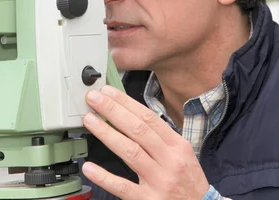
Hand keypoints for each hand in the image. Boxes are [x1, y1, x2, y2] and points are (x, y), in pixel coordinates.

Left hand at [82, 85, 209, 199]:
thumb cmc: (188, 181)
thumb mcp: (182, 154)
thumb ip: (160, 137)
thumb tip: (131, 115)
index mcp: (177, 145)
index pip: (149, 118)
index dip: (126, 103)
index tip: (108, 92)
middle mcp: (169, 160)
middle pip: (138, 130)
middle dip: (113, 111)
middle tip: (94, 99)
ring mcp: (159, 181)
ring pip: (130, 152)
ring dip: (107, 134)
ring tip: (90, 121)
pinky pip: (123, 187)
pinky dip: (105, 177)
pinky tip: (89, 167)